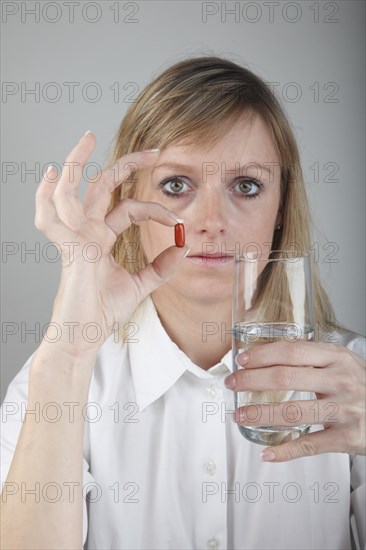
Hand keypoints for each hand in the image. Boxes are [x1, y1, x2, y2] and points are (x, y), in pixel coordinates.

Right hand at [34, 131, 187, 357]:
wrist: (84, 336)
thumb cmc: (103, 311)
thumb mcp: (141, 284)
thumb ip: (162, 266)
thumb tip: (184, 247)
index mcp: (102, 237)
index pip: (130, 209)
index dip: (157, 210)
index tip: (180, 220)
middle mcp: (87, 231)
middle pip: (104, 187)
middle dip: (127, 164)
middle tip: (153, 150)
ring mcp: (75, 237)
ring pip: (73, 191)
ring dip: (78, 163)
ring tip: (89, 137)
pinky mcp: (70, 249)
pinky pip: (52, 219)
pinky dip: (45, 197)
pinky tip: (48, 175)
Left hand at [224, 340, 365, 461]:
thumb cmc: (362, 385)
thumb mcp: (342, 362)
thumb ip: (313, 357)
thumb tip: (269, 353)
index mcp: (337, 358)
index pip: (292, 351)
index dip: (263, 355)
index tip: (242, 360)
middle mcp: (341, 381)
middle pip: (285, 378)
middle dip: (252, 381)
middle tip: (233, 384)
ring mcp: (344, 410)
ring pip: (293, 412)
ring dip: (260, 414)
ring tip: (240, 415)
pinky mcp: (347, 438)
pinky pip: (310, 445)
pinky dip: (285, 450)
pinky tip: (267, 452)